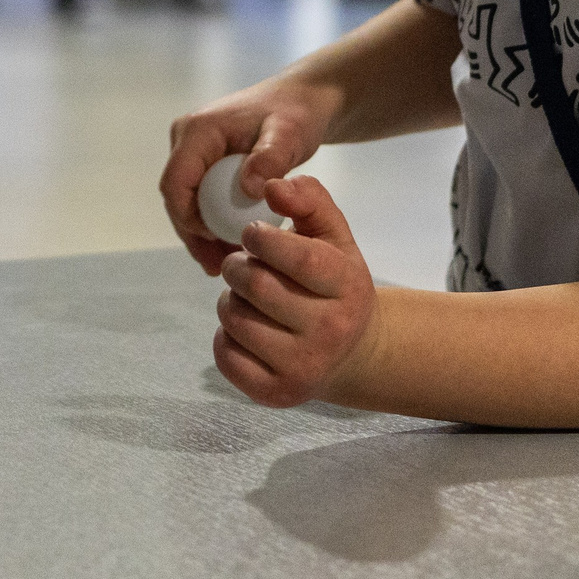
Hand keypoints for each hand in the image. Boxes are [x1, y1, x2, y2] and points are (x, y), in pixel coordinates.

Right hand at [161, 77, 339, 273]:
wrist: (301, 102)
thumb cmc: (295, 114)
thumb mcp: (289, 134)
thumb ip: (270, 158)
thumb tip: (249, 188)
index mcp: (198, 131)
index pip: (176, 182)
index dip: (188, 218)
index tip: (217, 243)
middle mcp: (187, 141)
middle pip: (177, 198)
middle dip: (194, 235)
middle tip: (217, 267)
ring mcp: (195, 153)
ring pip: (187, 203)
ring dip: (202, 234)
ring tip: (224, 266)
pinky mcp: (206, 164)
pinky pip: (201, 200)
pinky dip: (213, 223)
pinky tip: (231, 248)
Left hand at [213, 176, 377, 408]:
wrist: (354, 353)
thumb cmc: (336, 284)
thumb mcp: (336, 236)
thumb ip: (310, 199)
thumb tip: (270, 184)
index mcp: (348, 287)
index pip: (298, 259)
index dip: (263, 238)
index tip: (251, 233)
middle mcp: (330, 331)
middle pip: (257, 287)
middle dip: (236, 266)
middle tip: (240, 263)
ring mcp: (304, 367)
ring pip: (235, 319)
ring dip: (228, 298)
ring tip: (245, 296)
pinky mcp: (276, 393)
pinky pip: (226, 356)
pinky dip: (224, 335)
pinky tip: (245, 327)